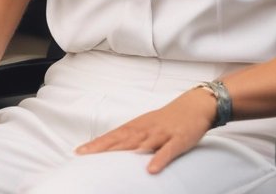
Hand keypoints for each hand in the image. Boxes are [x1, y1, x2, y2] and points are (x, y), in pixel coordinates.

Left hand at [75, 87, 216, 173]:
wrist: (196, 104)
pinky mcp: (179, 139)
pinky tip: (151, 169)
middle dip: (103, 149)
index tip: (79, 152)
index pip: (114, 136)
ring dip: (127, 152)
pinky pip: (168, 150)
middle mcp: (147, 129)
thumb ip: (131, 138)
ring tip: (111, 165)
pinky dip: (160, 158)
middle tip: (85, 157)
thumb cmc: (169, 118)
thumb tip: (112, 149)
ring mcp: (162, 134)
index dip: (96, 144)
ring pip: (142, 144)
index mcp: (138, 126)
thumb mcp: (148, 125)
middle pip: (122, 140)